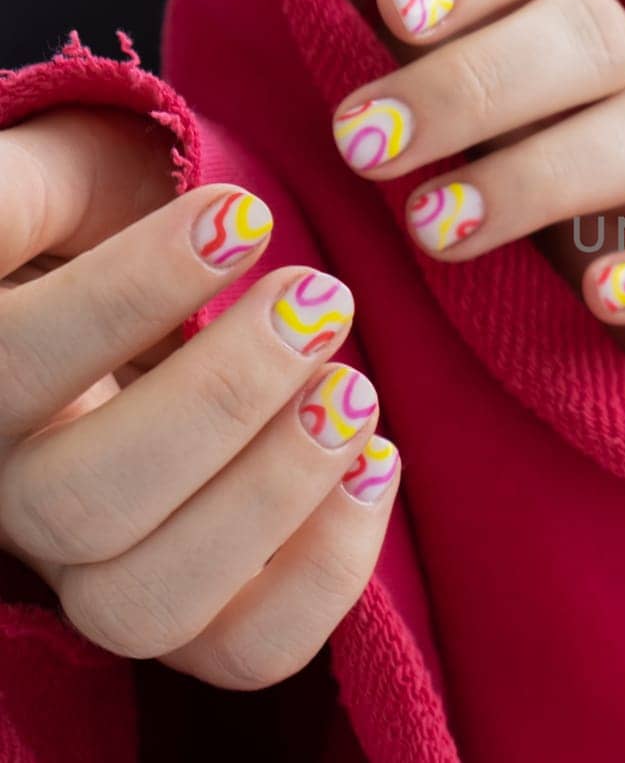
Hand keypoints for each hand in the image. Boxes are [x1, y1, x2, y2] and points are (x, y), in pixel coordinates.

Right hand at [0, 110, 397, 687]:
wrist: (188, 287)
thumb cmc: (125, 219)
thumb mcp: (73, 178)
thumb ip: (25, 193)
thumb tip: (3, 214)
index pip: (18, 363)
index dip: (132, 295)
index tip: (245, 217)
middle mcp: (24, 499)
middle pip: (84, 503)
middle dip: (222, 399)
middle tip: (323, 298)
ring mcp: (106, 574)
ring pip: (149, 602)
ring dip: (272, 495)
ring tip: (357, 390)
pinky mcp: (204, 618)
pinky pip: (247, 653)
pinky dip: (326, 575)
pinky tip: (380, 462)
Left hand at [297, 0, 624, 340]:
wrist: (499, 328)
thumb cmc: (427, 186)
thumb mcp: (376, 96)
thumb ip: (345, 6)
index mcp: (535, 7)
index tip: (398, 10)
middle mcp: (619, 75)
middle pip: (595, 31)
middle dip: (475, 84)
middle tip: (365, 146)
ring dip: (545, 176)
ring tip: (433, 232)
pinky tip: (598, 293)